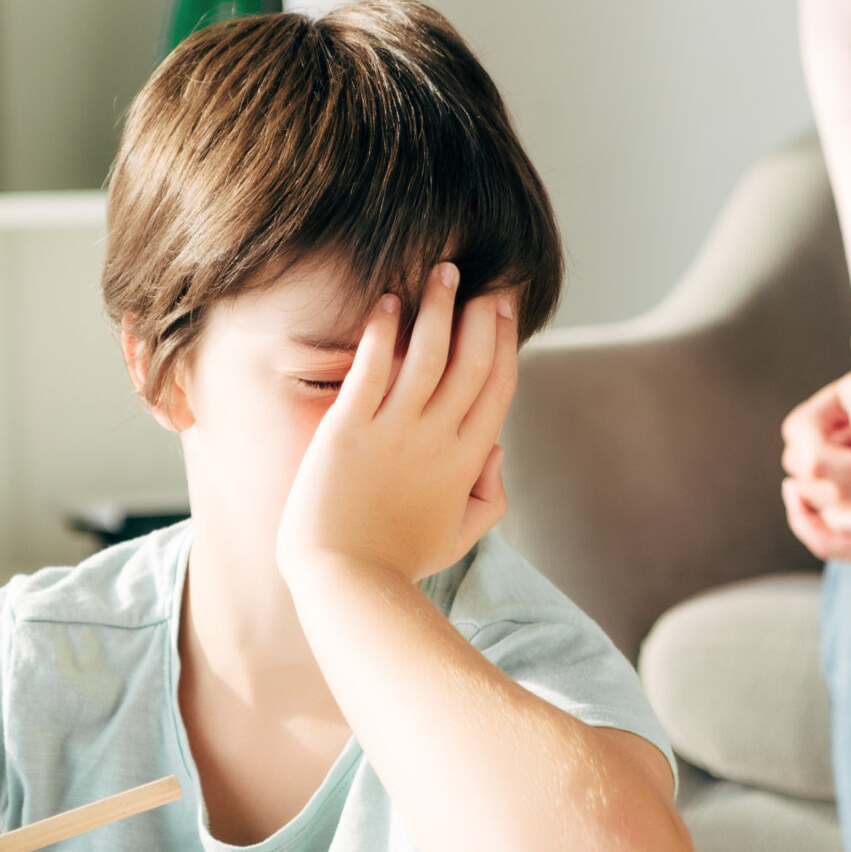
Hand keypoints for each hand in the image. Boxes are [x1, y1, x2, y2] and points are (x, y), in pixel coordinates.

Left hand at [277, 262, 516, 586]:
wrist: (344, 581)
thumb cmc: (397, 562)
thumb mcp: (459, 536)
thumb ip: (490, 496)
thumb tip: (497, 450)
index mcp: (467, 461)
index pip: (498, 387)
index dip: (505, 342)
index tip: (505, 308)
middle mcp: (438, 439)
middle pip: (473, 361)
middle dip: (482, 315)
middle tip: (485, 278)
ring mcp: (394, 432)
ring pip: (430, 354)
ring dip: (439, 307)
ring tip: (443, 270)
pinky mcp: (349, 430)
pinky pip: (373, 369)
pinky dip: (384, 331)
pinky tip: (388, 300)